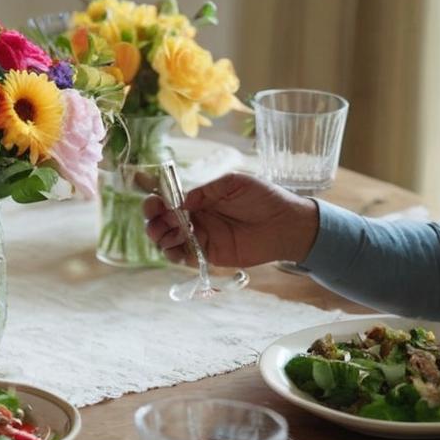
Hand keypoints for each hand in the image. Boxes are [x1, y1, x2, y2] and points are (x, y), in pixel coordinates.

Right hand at [143, 173, 319, 266]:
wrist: (285, 223)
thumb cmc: (264, 197)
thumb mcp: (234, 183)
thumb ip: (206, 190)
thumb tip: (182, 201)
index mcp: (199, 199)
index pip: (169, 200)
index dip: (156, 201)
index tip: (155, 202)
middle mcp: (196, 218)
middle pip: (163, 221)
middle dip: (154, 221)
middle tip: (159, 220)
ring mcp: (201, 237)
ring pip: (169, 240)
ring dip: (161, 238)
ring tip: (168, 234)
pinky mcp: (209, 254)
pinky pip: (185, 257)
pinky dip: (174, 254)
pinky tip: (175, 249)